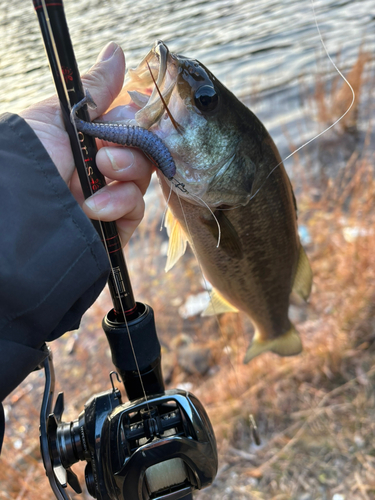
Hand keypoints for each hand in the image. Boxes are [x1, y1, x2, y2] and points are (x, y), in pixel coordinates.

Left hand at [19, 42, 153, 245]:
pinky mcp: (115, 224)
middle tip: (104, 154)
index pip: (128, 124)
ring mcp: (108, 196)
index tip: (131, 115)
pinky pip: (136, 208)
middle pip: (141, 149)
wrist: (19, 211)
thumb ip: (94, 89)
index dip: (134, 120)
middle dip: (130, 146)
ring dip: (126, 172)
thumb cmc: (30, 158)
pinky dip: (121, 204)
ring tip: (100, 175)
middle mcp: (99, 166)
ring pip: (143, 178)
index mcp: (87, 139)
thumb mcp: (60, 117)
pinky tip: (94, 207)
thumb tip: (117, 51)